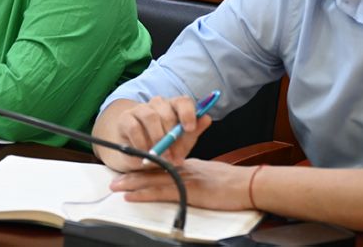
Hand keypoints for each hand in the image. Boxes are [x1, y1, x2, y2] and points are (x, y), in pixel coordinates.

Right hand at [95, 96, 212, 171]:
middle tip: (175, 156)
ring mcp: (140, 109)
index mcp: (174, 107)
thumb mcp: (181, 144)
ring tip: (161, 156)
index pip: (183, 101)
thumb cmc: (164, 148)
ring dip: (157, 138)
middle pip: (167, 111)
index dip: (188, 113)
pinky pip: (134, 127)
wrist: (138, 158)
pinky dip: (141, 142)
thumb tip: (207, 118)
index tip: (190, 128)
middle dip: (172, 136)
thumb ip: (193, 132)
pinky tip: (145, 153)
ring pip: (151, 116)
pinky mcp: (125, 119)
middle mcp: (157, 104)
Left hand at [110, 158, 254, 210]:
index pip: (162, 165)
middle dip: (132, 175)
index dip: (145, 167)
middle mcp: (184, 169)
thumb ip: (199, 175)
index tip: (131, 170)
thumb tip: (191, 180)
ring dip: (132, 183)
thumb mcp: (213, 175)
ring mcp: (185, 179)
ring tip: (116, 186)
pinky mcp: (188, 190)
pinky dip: (144, 193)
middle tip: (115, 179)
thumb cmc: (234, 183)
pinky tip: (132, 196)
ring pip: (153, 179)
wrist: (247, 184)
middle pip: (153, 170)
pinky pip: (161, 191)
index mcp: (189, 165)